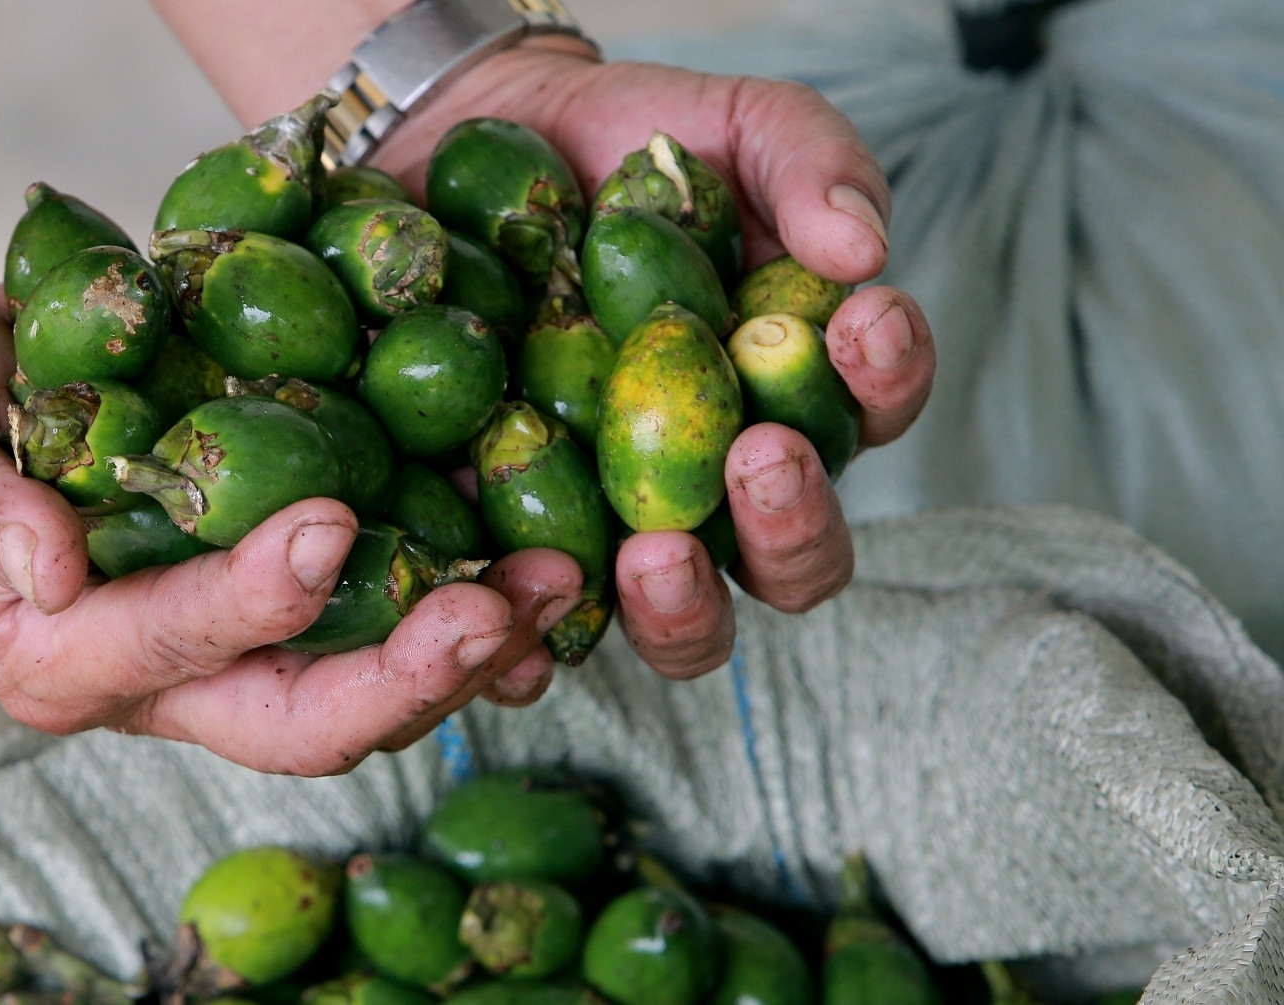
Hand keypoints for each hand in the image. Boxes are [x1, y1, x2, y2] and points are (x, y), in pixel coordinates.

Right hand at [0, 280, 582, 775]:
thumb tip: (50, 569)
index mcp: (57, 658)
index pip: (167, 646)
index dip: (250, 600)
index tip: (329, 522)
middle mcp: (152, 679)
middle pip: (296, 719)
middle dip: (405, 676)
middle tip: (501, 608)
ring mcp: (220, 644)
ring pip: (357, 684)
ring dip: (460, 644)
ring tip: (555, 578)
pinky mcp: (268, 590)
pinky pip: (370, 612)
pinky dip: (450, 583)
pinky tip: (525, 531)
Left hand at [372, 45, 936, 679]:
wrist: (464, 151)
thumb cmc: (619, 149)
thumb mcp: (727, 123)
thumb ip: (807, 163)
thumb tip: (860, 249)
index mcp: (793, 395)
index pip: (870, 414)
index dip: (887, 380)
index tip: (863, 322)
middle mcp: (718, 487)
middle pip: (793, 559)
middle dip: (792, 521)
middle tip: (759, 457)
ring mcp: (618, 532)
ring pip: (681, 622)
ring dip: (684, 605)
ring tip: (656, 553)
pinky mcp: (513, 551)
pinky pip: (529, 628)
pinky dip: (529, 638)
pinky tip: (508, 611)